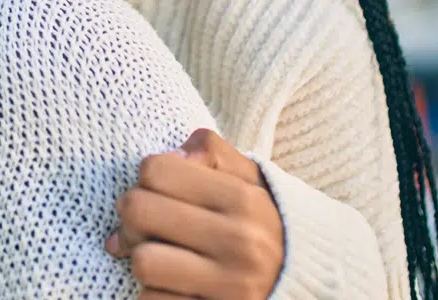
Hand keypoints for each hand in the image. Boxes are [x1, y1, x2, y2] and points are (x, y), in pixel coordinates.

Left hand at [106, 128, 283, 299]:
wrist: (307, 287)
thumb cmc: (265, 226)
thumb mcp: (252, 180)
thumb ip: (213, 152)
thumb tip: (174, 154)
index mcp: (244, 199)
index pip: (156, 169)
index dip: (145, 179)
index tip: (156, 193)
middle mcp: (240, 242)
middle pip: (139, 211)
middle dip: (130, 219)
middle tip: (142, 228)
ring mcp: (230, 286)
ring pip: (143, 261)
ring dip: (143, 261)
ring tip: (159, 259)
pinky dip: (154, 294)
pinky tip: (173, 287)